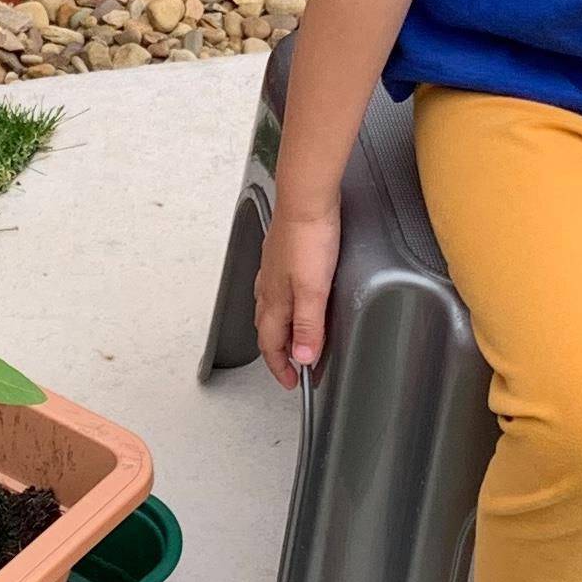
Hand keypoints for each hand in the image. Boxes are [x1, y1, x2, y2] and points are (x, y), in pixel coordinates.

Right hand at [256, 198, 339, 384]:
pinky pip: (277, 288)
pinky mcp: (282, 252)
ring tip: (292, 337)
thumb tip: (301, 358)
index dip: (280, 367)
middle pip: (268, 329)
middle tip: (292, 366)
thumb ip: (308, 326)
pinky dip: (284, 303)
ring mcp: (274, 268)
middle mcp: (269, 286)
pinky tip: (294, 295)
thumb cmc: (309, 238)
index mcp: (275, 300)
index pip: (271, 344)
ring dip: (279, 328)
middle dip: (277, 352)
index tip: (292, 383)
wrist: (306, 198)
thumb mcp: (314, 290)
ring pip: (270, 308)